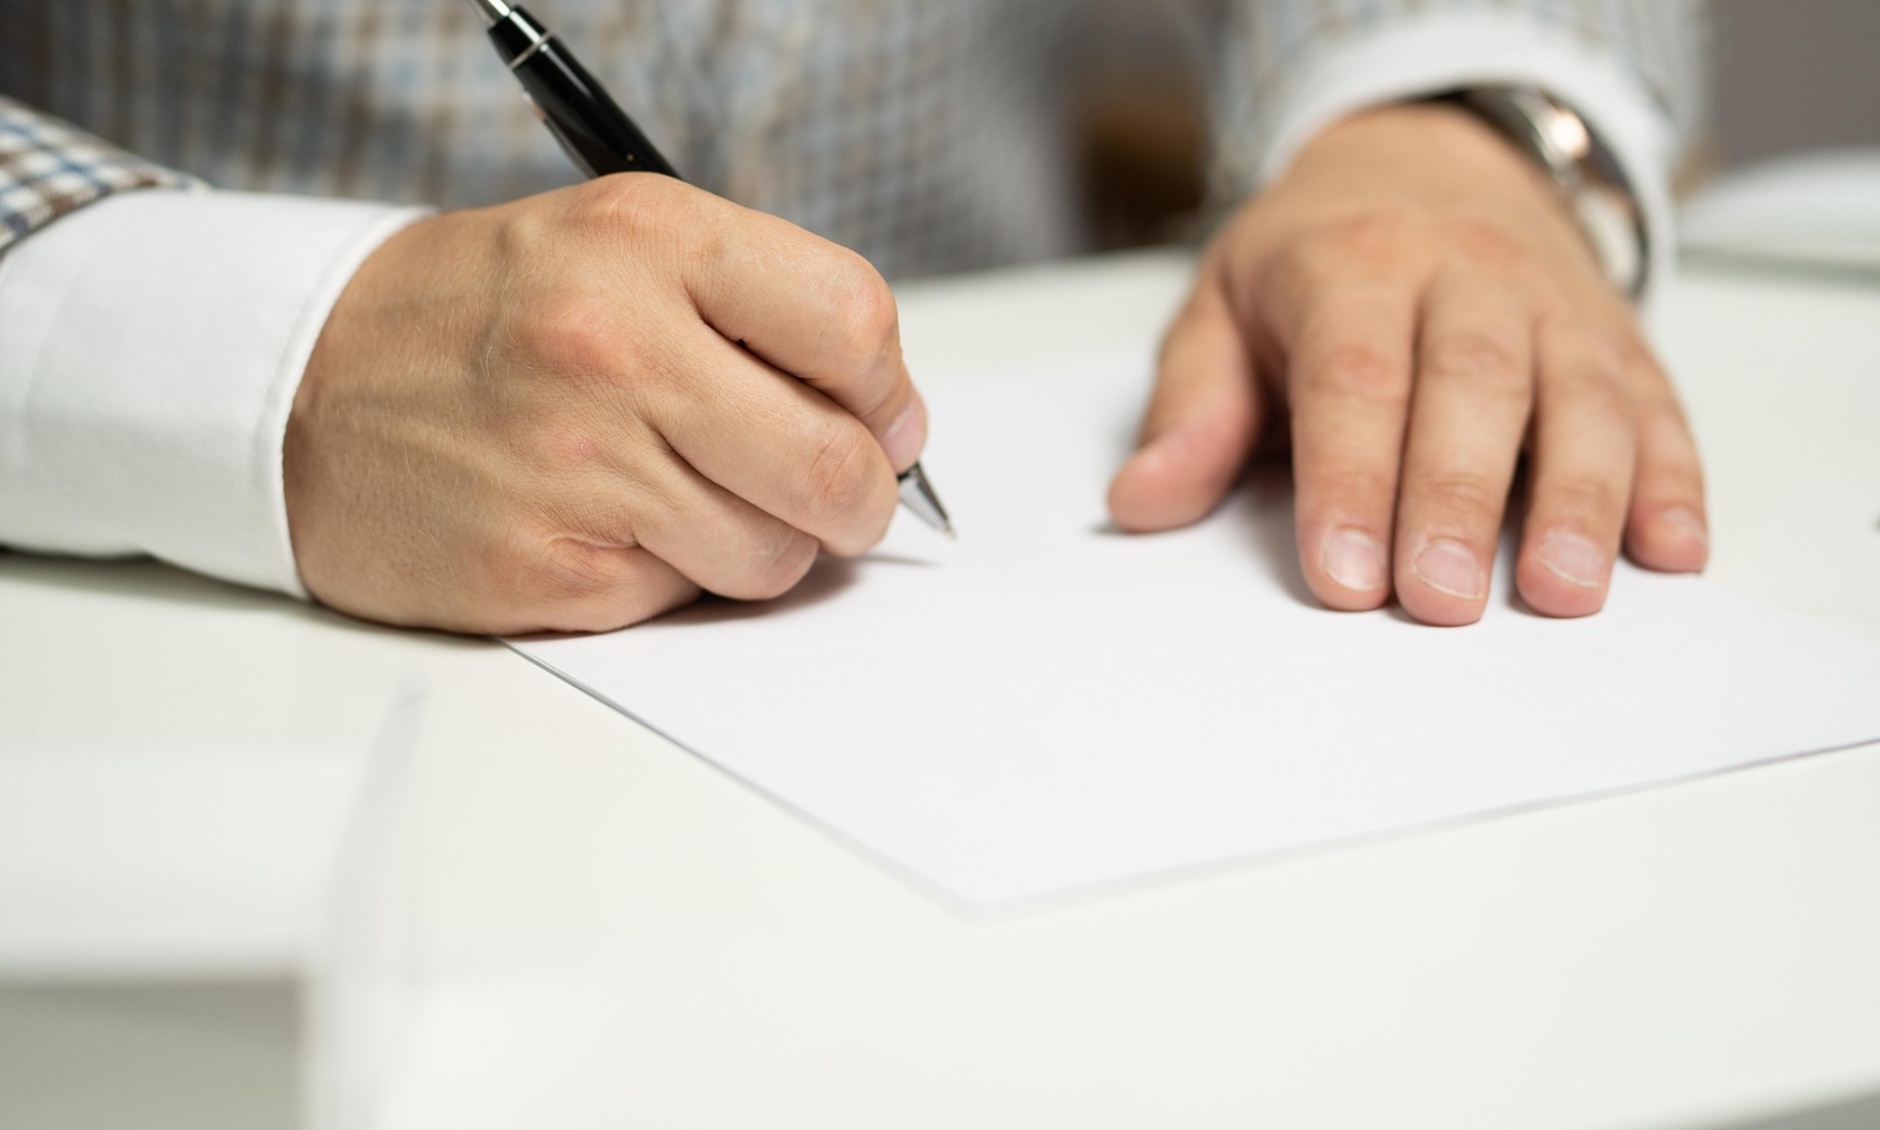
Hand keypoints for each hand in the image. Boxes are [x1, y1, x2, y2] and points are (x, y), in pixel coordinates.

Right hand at [286, 176, 924, 633]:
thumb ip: (755, 307)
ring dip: (758, 542)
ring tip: (685, 497)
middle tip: (830, 493)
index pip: (852, 324)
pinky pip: (684, 600)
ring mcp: (579, 467)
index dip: (887, 391)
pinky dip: (670, 577)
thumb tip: (887, 418)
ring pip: (775, 554)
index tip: (879, 418)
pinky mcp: (547, 571)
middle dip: (857, 498)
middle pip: (837, 467)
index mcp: (650, 243)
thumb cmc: (479, 319)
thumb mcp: (616, 246)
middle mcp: (616, 348)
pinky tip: (607, 527)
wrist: (297, 390)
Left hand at [1108, 103, 1706, 624]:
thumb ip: (1191, 410)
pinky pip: (1655, 403)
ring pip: (1580, 394)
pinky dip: (1672, 480)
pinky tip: (1672, 553)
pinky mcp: (1619, 338)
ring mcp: (1554, 304)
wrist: (1427, 162)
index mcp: (1351, 266)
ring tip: (1563, 593)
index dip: (1349, 478)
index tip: (1343, 577)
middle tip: (1441, 603)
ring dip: (1580, 498)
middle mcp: (1465, 275)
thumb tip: (1141, 500)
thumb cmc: (1314, 261)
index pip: (1352, 376)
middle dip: (1457, 496)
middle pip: (1472, 383)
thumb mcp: (1222, 310)